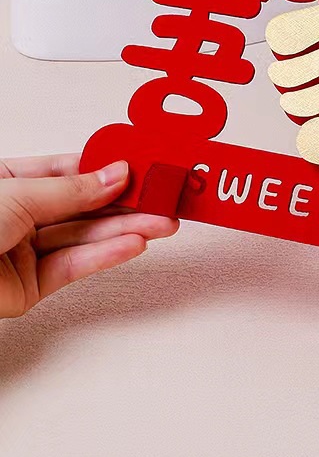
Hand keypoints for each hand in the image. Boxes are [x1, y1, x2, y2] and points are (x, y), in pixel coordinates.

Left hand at [0, 154, 178, 317]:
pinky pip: (74, 267)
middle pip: (83, 206)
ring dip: (126, 230)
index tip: (143, 168)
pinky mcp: (29, 288)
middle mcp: (17, 216)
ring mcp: (23, 252)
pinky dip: (105, 256)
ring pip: (84, 238)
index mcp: (7, 182)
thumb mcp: (15, 194)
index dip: (108, 169)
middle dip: (126, 203)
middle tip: (164, 198)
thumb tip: (114, 176)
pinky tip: (133, 244)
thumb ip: (72, 189)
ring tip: (162, 222)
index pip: (70, 171)